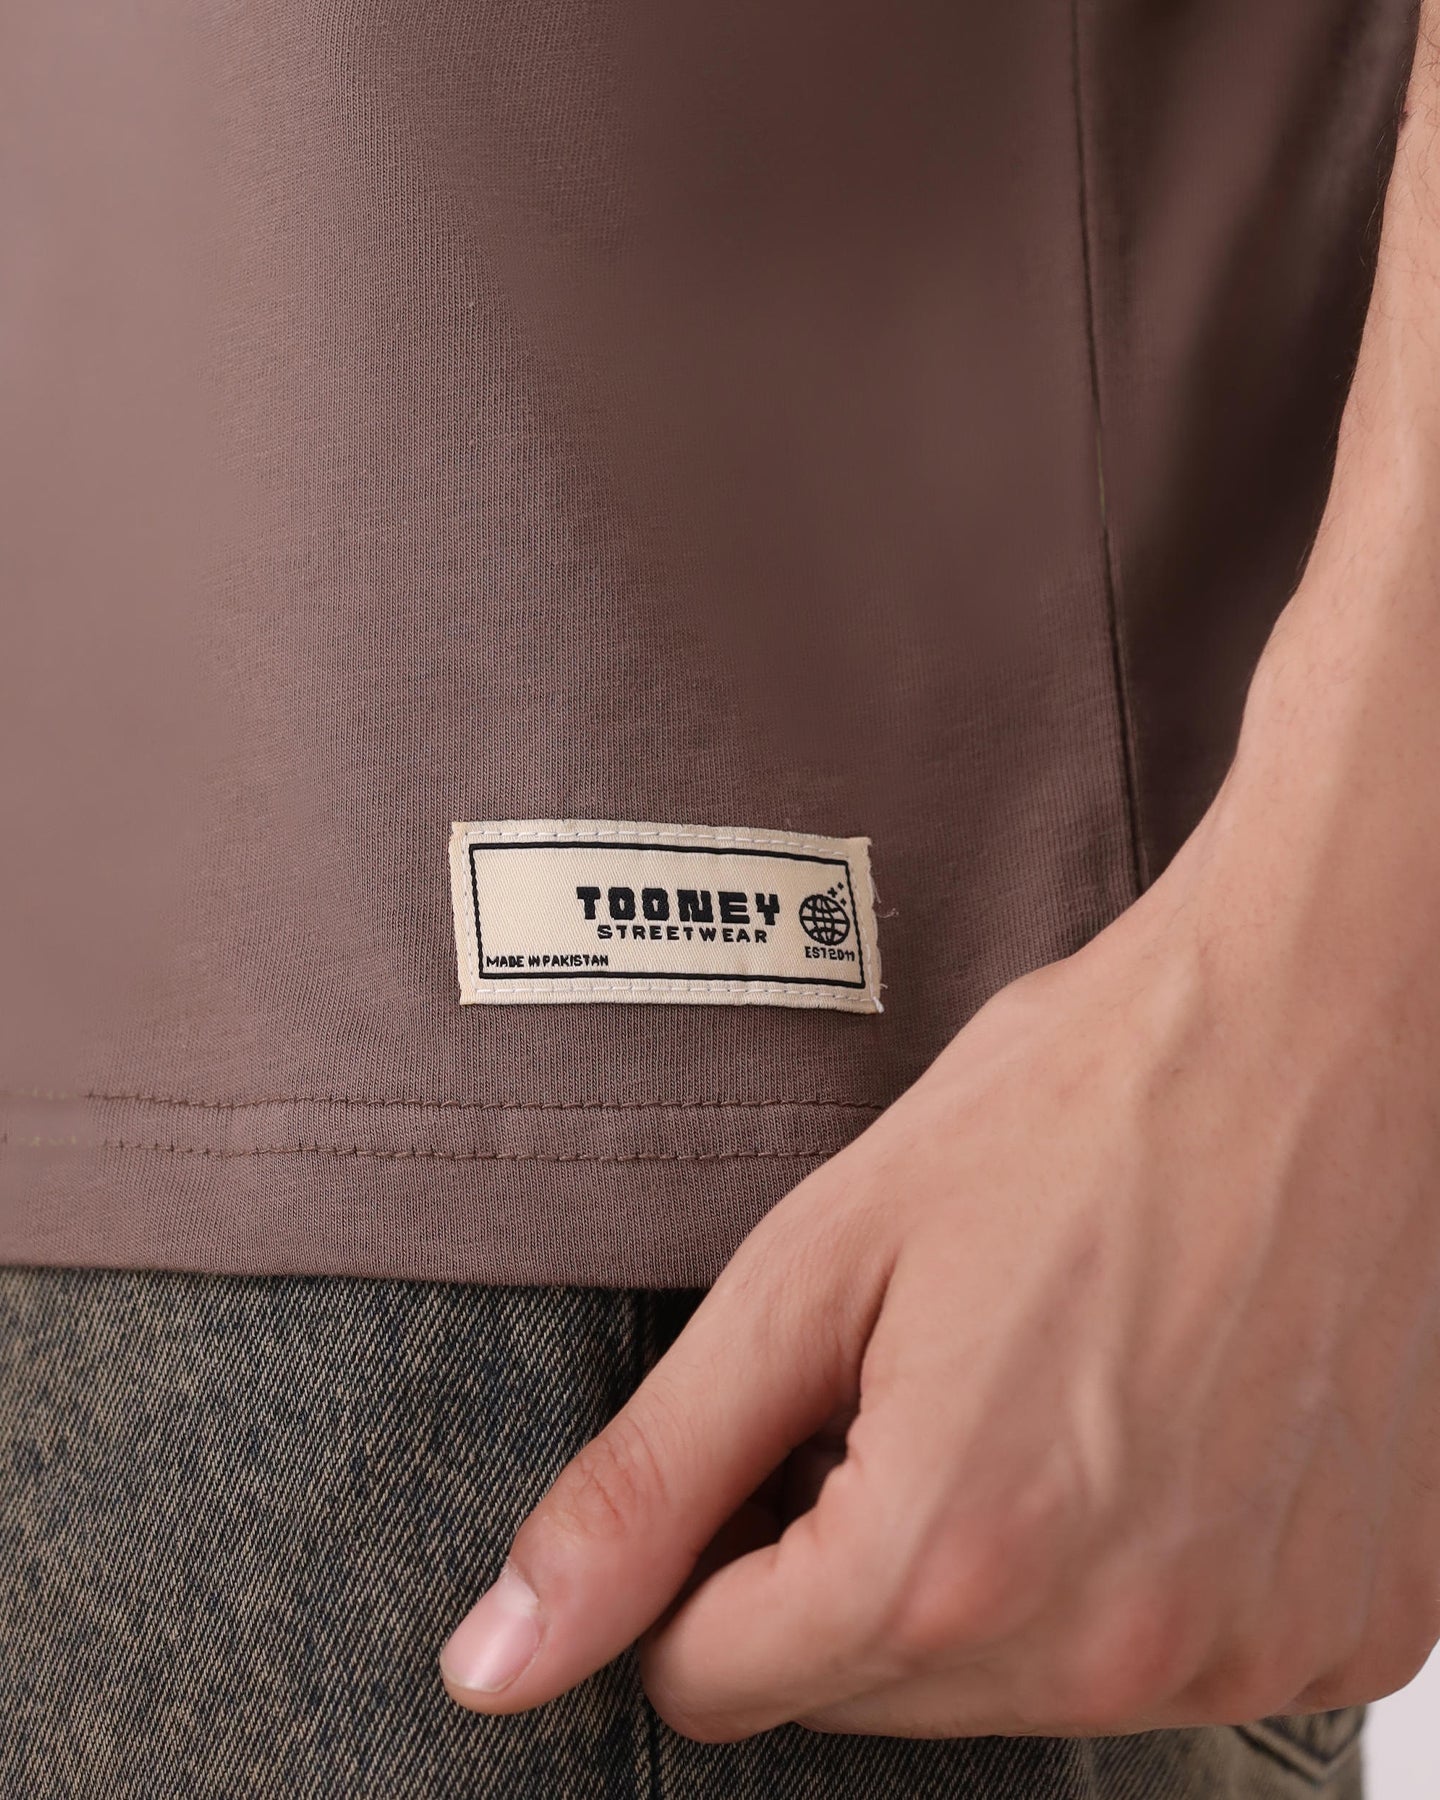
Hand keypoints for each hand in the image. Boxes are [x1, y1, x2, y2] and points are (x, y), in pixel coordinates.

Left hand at [436, 765, 1439, 1739]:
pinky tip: (1160, 1422)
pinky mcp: (1355, 1621)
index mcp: (947, 1564)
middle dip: (849, 1554)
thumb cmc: (1070, 1109)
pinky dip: (1141, 1568)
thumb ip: (648, 1484)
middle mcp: (1114, 1651)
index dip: (710, 1556)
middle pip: (869, 1692)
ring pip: (1021, 1689)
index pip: (720, 1681)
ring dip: (997, 1568)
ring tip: (1044, 1382)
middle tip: (921, 1377)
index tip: (774, 1438)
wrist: (1316, 1025)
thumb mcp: (814, 1270)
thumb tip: (498, 1661)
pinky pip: (1181, 1657)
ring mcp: (1254, 1649)